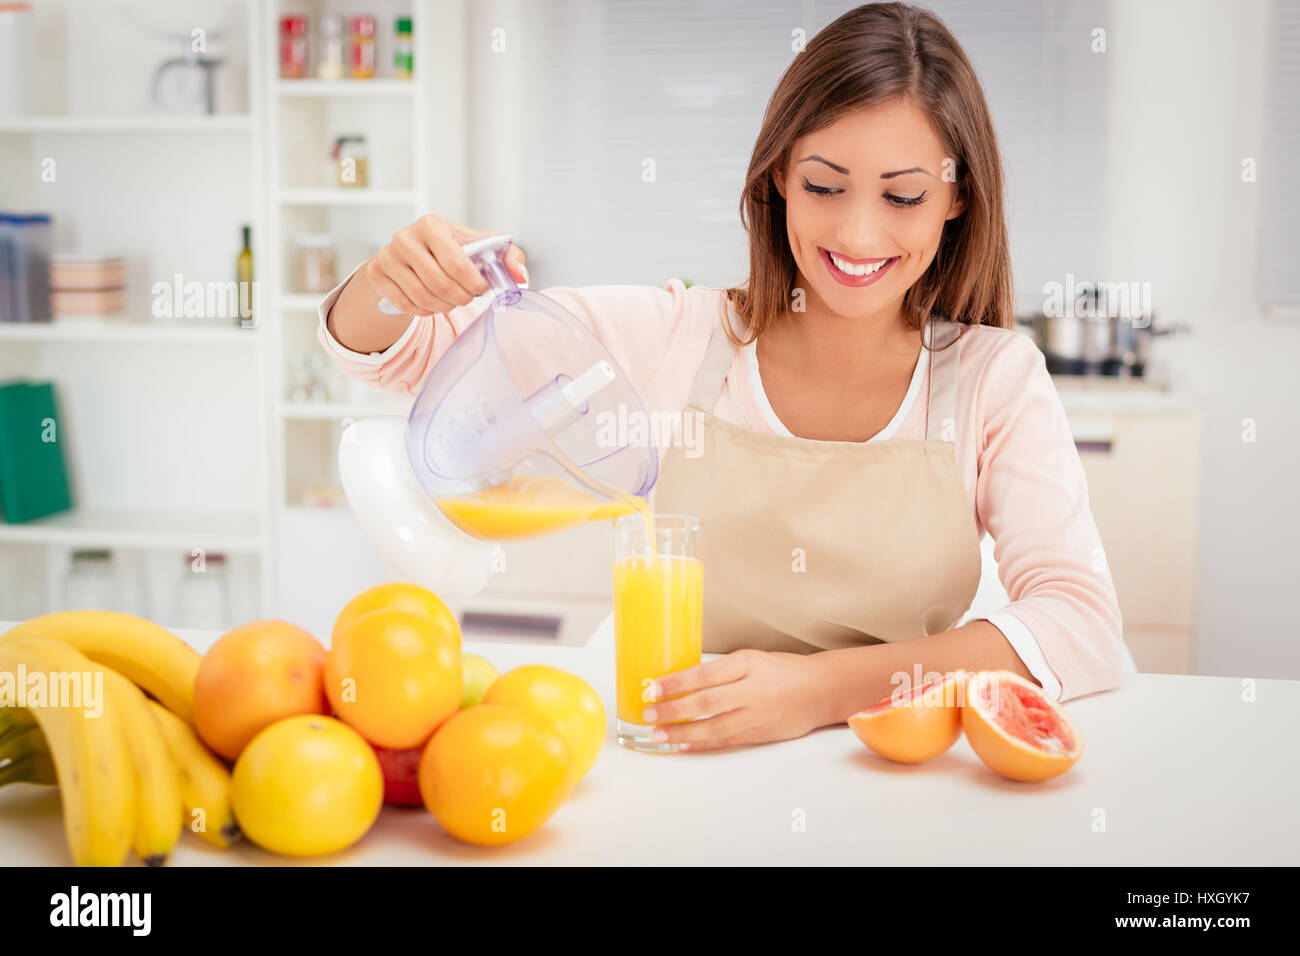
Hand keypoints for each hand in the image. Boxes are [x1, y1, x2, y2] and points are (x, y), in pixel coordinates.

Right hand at [364, 214, 527, 315]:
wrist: (413, 253)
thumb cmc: (455, 249)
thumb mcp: (482, 247)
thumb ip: (509, 257)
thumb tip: (520, 277)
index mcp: (432, 225)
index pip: (456, 264)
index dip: (474, 284)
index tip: (481, 288)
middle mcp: (405, 237)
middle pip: (439, 284)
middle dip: (461, 298)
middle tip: (467, 297)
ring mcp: (387, 255)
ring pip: (422, 298)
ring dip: (444, 307)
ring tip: (452, 300)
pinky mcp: (376, 273)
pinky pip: (405, 305)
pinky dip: (425, 311)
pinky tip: (433, 303)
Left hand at [640, 649, 828, 751]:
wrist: (821, 689)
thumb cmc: (783, 670)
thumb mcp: (751, 659)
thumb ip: (721, 670)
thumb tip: (681, 682)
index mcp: (747, 664)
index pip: (705, 674)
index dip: (677, 683)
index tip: (653, 688)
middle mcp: (752, 689)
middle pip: (707, 702)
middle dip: (674, 710)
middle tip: (649, 714)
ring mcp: (758, 715)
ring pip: (715, 727)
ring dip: (683, 732)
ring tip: (659, 735)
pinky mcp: (762, 734)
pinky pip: (727, 741)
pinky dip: (703, 744)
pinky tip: (684, 745)